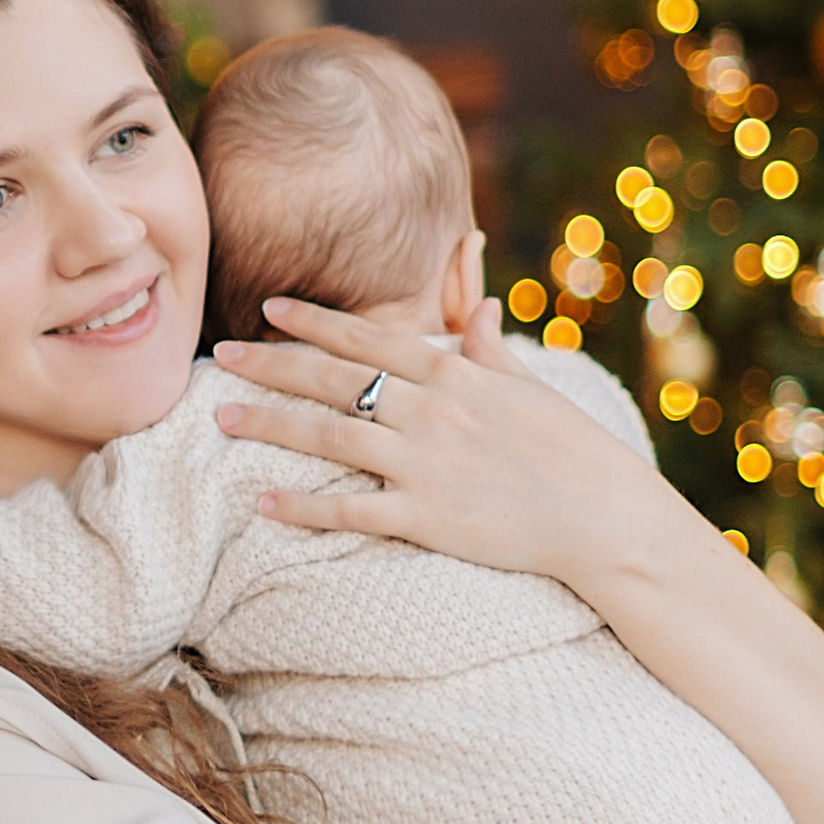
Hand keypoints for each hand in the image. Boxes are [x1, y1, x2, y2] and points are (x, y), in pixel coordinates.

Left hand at [211, 295, 672, 588]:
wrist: (603, 514)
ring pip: (329, 436)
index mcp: (453, 374)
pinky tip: (262, 503)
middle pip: (333, 381)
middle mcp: (430, 411)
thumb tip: (481, 306)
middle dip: (271, 366)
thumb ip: (490, 348)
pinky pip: (350, 510)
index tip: (268, 310)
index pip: (368, 339)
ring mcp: (425, 464)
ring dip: (269, 426)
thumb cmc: (571, 448)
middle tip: (221, 358)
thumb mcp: (529, 386)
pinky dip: (303, 506)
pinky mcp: (426, 517)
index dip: (314, 323)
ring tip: (221, 421)